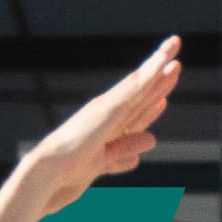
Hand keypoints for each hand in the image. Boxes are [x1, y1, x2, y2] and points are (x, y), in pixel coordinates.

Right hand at [12, 39, 183, 211]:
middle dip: (159, 80)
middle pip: (140, 95)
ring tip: (173, 47)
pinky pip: (134, 87)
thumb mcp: (102, 164)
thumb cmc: (65, 174)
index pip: (133, 117)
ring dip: (157, 65)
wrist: (46, 172)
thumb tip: (149, 141)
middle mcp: (106, 114)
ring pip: (140, 83)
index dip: (150, 108)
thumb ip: (123, 153)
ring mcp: (107, 108)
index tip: (164, 100)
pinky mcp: (108, 106)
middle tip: (175, 64)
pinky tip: (162, 61)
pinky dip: (149, 73)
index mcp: (104, 131)